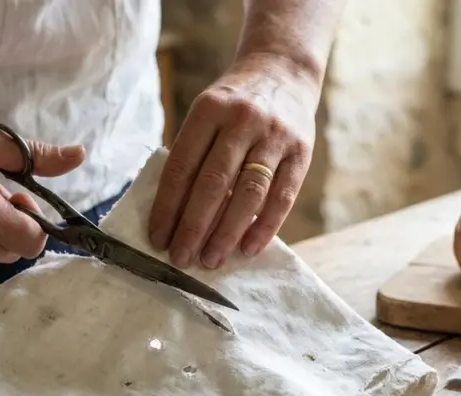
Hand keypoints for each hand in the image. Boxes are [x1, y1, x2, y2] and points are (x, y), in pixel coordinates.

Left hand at [148, 54, 320, 268]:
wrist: (282, 70)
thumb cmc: (233, 104)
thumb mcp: (207, 113)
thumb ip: (193, 154)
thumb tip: (175, 215)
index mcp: (208, 110)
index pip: (182, 166)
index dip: (168, 206)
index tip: (158, 238)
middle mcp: (241, 121)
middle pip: (213, 183)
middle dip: (194, 226)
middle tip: (181, 258)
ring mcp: (274, 136)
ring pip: (248, 194)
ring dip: (227, 232)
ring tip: (211, 260)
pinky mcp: (301, 152)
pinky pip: (282, 197)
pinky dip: (264, 226)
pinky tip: (248, 249)